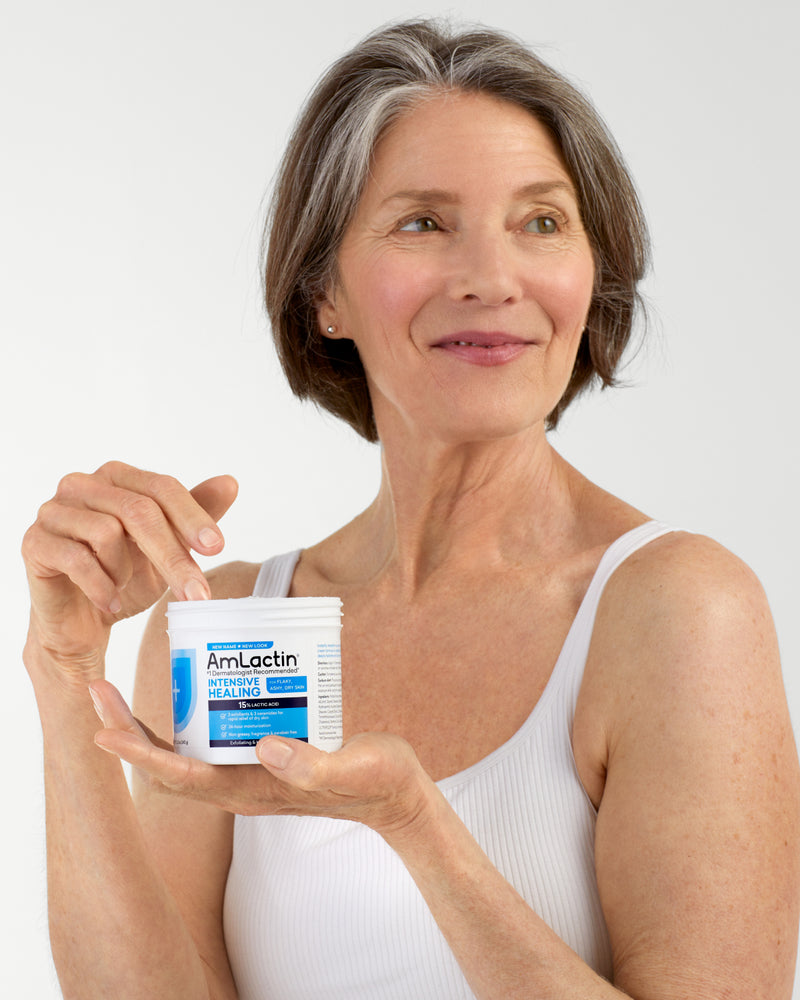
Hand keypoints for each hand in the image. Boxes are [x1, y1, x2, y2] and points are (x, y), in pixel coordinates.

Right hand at [22, 461, 237, 675]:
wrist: (80, 619)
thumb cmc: (124, 574)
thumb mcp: (168, 547)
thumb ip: (195, 513)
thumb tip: (230, 482)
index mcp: (117, 477)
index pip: (161, 487)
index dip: (191, 516)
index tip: (216, 547)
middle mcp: (81, 485)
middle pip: (139, 511)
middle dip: (173, 556)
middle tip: (197, 594)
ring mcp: (53, 511)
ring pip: (108, 532)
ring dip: (126, 570)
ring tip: (123, 585)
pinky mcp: (34, 543)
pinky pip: (77, 559)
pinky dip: (102, 586)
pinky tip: (109, 601)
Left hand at [90, 680, 432, 836]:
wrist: (396, 797)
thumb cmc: (377, 783)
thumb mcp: (354, 769)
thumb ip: (314, 765)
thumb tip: (268, 746)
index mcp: (256, 792)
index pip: (183, 777)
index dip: (141, 754)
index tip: (104, 728)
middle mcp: (242, 787)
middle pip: (168, 766)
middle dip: (128, 734)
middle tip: (97, 693)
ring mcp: (250, 776)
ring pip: (183, 756)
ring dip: (146, 729)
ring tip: (120, 695)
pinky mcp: (262, 760)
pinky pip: (210, 743)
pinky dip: (184, 721)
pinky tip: (186, 690)